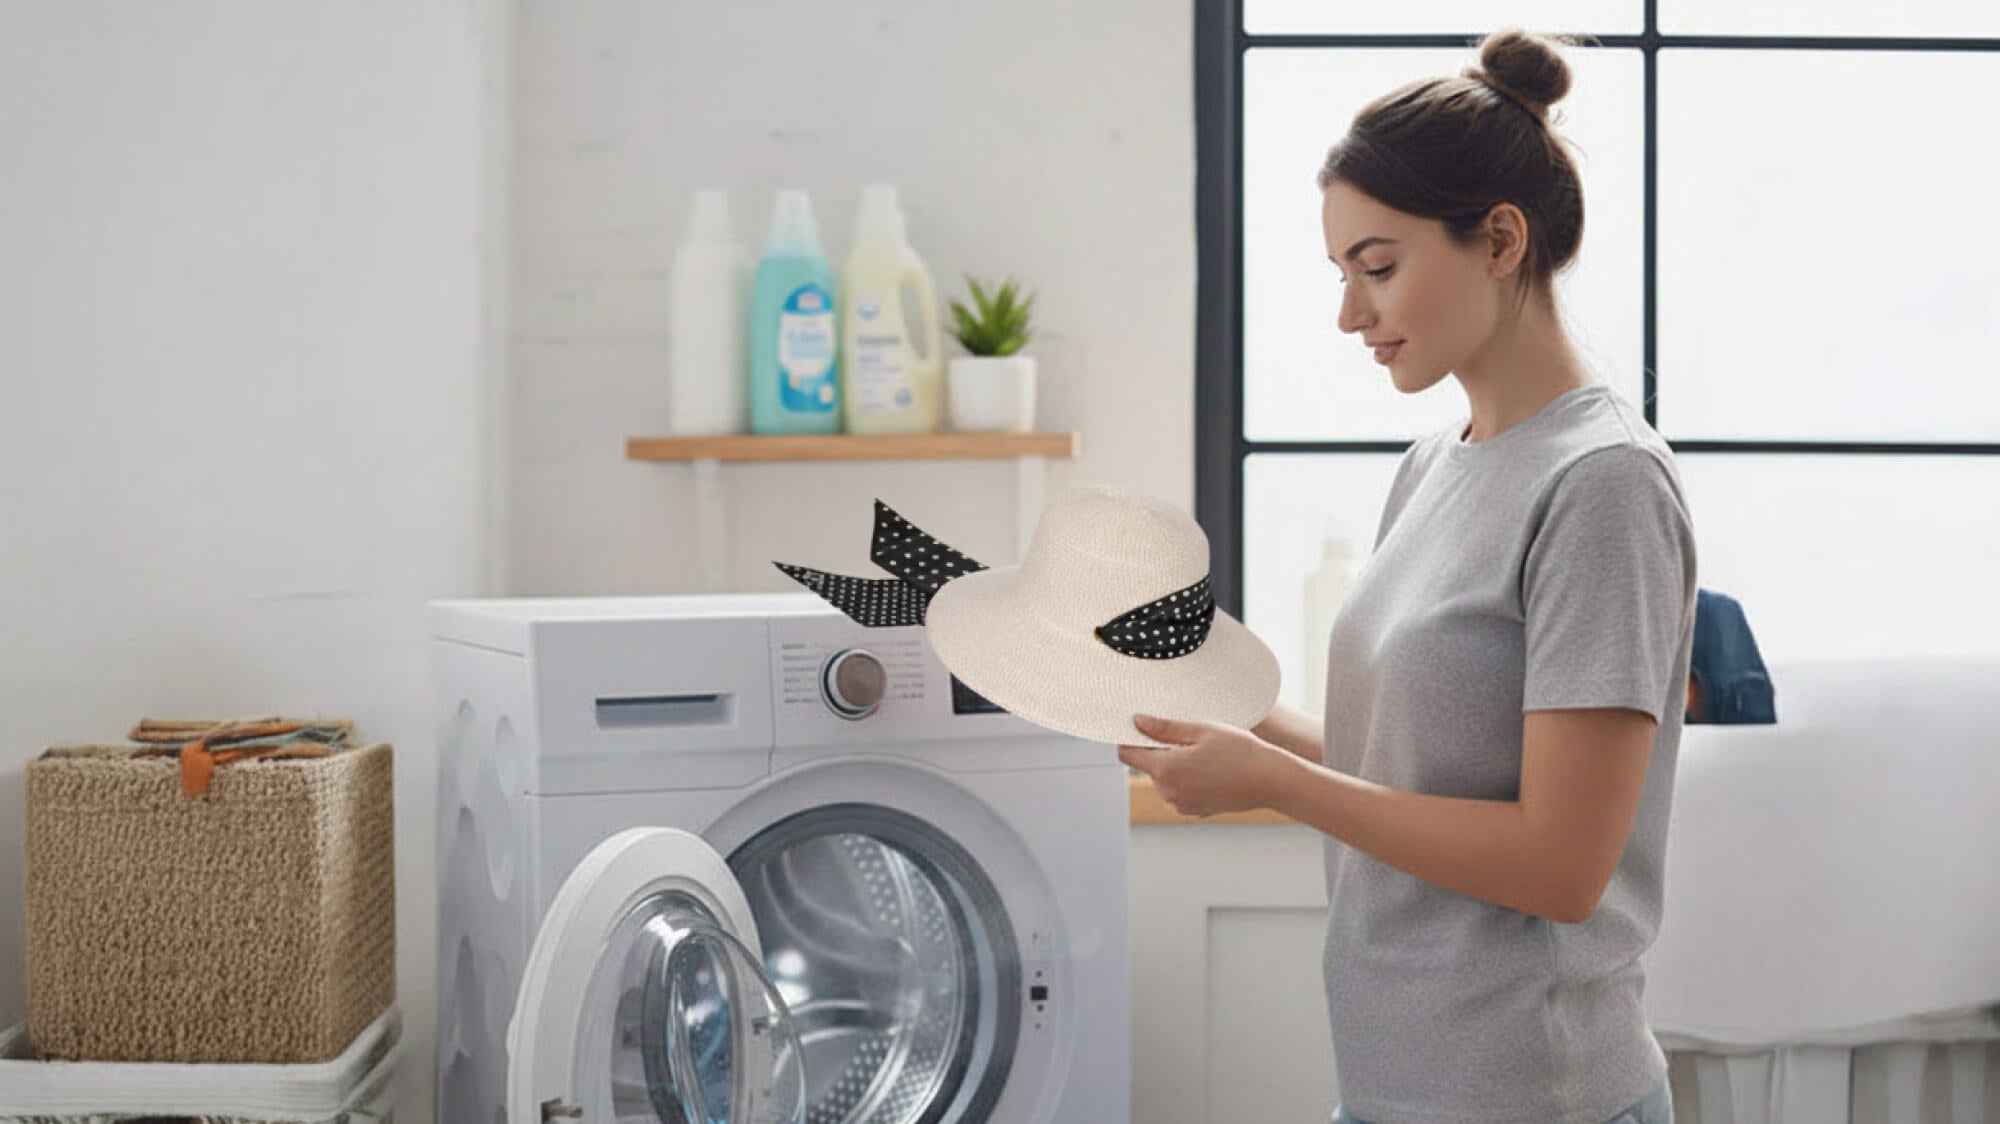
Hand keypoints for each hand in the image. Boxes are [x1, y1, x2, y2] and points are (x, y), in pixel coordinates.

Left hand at [1116, 714, 1293, 816]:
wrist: (1271, 781)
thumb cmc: (1240, 752)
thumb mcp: (1202, 730)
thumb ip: (1165, 728)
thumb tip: (1137, 721)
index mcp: (1166, 770)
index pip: (1127, 754)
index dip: (1130, 738)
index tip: (1143, 726)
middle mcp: (1168, 792)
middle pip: (1148, 766)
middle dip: (1160, 750)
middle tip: (1189, 736)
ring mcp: (1181, 804)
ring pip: (1164, 778)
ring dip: (1175, 764)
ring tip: (1204, 753)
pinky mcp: (1194, 810)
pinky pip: (1180, 790)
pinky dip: (1188, 778)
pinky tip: (1211, 768)